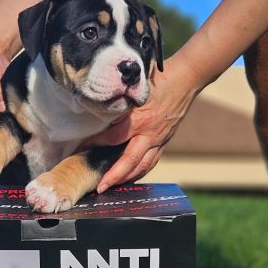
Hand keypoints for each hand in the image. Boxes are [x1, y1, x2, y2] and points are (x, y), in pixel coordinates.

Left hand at [82, 54, 201, 191]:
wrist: (187, 80)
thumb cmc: (160, 80)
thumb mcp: (137, 89)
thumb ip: (121, 102)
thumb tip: (99, 107)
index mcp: (140, 119)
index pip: (112, 137)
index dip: (95, 144)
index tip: (80, 149)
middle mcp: (149, 134)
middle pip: (129, 161)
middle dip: (113, 177)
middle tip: (100, 188)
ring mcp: (159, 140)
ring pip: (142, 166)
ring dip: (127, 178)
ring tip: (113, 186)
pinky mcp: (165, 142)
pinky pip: (152, 162)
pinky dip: (140, 171)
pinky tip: (131, 176)